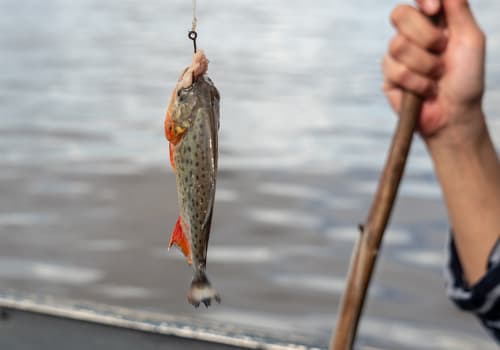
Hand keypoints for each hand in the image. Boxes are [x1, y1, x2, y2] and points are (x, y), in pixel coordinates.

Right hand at [382, 0, 485, 142]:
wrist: (454, 114)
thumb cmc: (466, 79)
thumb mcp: (471, 40)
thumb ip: (459, 10)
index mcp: (431, 23)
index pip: (415, 1)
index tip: (434, 8)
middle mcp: (410, 37)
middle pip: (399, 15)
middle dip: (426, 35)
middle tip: (442, 51)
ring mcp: (396, 57)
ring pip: (398, 45)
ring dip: (425, 65)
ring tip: (436, 77)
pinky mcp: (388, 78)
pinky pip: (396, 70)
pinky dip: (417, 83)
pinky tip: (426, 90)